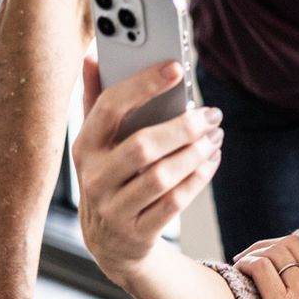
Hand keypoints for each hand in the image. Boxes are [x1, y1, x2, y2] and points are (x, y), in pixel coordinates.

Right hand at [71, 55, 222, 287]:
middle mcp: (94, 178)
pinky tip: (211, 160)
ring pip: (161, 177)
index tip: (176, 68)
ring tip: (215, 135)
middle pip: (141, 146)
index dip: (143, 85)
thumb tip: (94, 56)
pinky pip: (173, 203)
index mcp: (83, 146)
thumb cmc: (109, 176)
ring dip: (195, 154)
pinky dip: (197, 179)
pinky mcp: (137, 233)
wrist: (109, 242)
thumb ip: (96, 99)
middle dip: (183, 127)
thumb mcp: (96, 142)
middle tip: (212, 113)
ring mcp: (113, 209)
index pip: (109, 108)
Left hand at [238, 235, 298, 298]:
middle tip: (253, 258)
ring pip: (275, 251)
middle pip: (291, 243)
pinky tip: (241, 272)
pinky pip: (261, 268)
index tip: (275, 259)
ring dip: (255, 253)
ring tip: (242, 265)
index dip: (291, 247)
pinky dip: (248, 264)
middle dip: (268, 245)